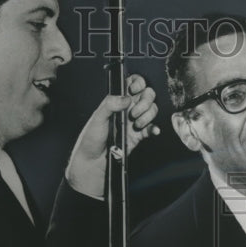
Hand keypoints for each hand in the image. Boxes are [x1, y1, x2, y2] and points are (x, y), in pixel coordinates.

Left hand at [65, 74, 159, 197]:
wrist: (94, 162)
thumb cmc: (90, 139)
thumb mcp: (97, 117)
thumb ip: (110, 104)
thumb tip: (127, 98)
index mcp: (116, 101)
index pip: (132, 83)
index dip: (138, 83)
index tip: (133, 90)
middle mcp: (127, 109)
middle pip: (147, 95)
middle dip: (145, 101)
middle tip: (133, 112)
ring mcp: (134, 121)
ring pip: (152, 110)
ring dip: (148, 115)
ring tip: (136, 125)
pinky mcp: (139, 135)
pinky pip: (152, 128)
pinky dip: (154, 128)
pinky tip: (151, 131)